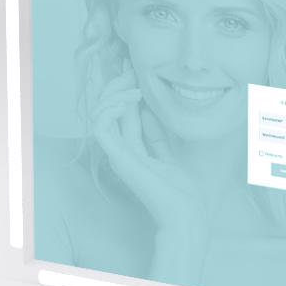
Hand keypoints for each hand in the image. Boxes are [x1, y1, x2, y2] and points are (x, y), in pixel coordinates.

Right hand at [90, 61, 207, 281]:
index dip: (125, 90)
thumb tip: (150, 111)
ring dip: (112, 93)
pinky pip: (101, 125)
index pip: (121, 114)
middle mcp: (120, 151)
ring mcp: (117, 154)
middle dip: (116, 86)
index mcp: (132, 150)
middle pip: (107, 110)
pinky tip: (130, 99)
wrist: (185, 215)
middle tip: (131, 70)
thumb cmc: (181, 193)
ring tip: (133, 85)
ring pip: (99, 113)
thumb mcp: (169, 155)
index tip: (135, 71)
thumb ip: (157, 136)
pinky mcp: (118, 157)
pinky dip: (111, 107)